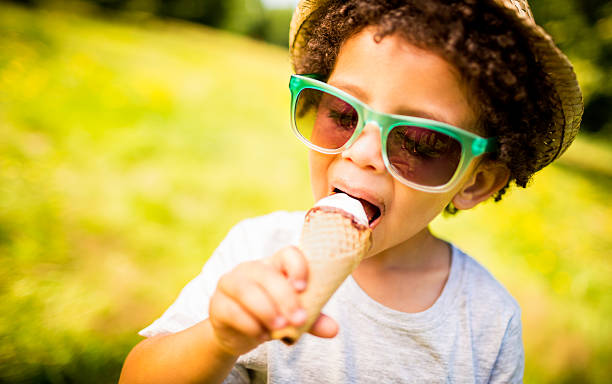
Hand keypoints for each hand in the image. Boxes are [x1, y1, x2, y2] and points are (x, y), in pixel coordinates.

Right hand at [208, 246, 338, 355]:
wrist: (238, 334)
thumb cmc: (271, 316)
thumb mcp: (293, 316)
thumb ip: (313, 319)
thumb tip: (333, 329)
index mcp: (274, 265)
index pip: (288, 253)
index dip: (297, 267)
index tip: (304, 288)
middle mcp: (251, 269)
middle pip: (267, 274)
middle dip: (285, 298)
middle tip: (299, 319)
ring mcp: (231, 284)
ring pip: (247, 290)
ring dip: (266, 310)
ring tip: (281, 328)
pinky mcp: (217, 304)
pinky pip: (232, 311)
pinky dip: (250, 325)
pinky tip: (261, 336)